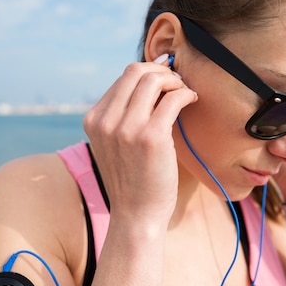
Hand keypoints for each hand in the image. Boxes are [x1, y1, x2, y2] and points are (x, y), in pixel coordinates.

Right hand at [83, 55, 197, 226]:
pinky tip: (192, 100)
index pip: (123, 78)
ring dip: (175, 80)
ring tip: (185, 92)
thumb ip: (122, 114)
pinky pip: (172, 99)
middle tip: (178, 82)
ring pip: (153, 80)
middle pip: (136, 71)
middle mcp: (105, 121)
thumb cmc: (133, 179)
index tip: (167, 77)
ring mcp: (126, 128)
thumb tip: (150, 78)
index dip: (149, 72)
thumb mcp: (115, 143)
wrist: (137, 215)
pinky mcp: (150, 137)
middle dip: (162, 70)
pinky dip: (186, 93)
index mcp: (94, 119)